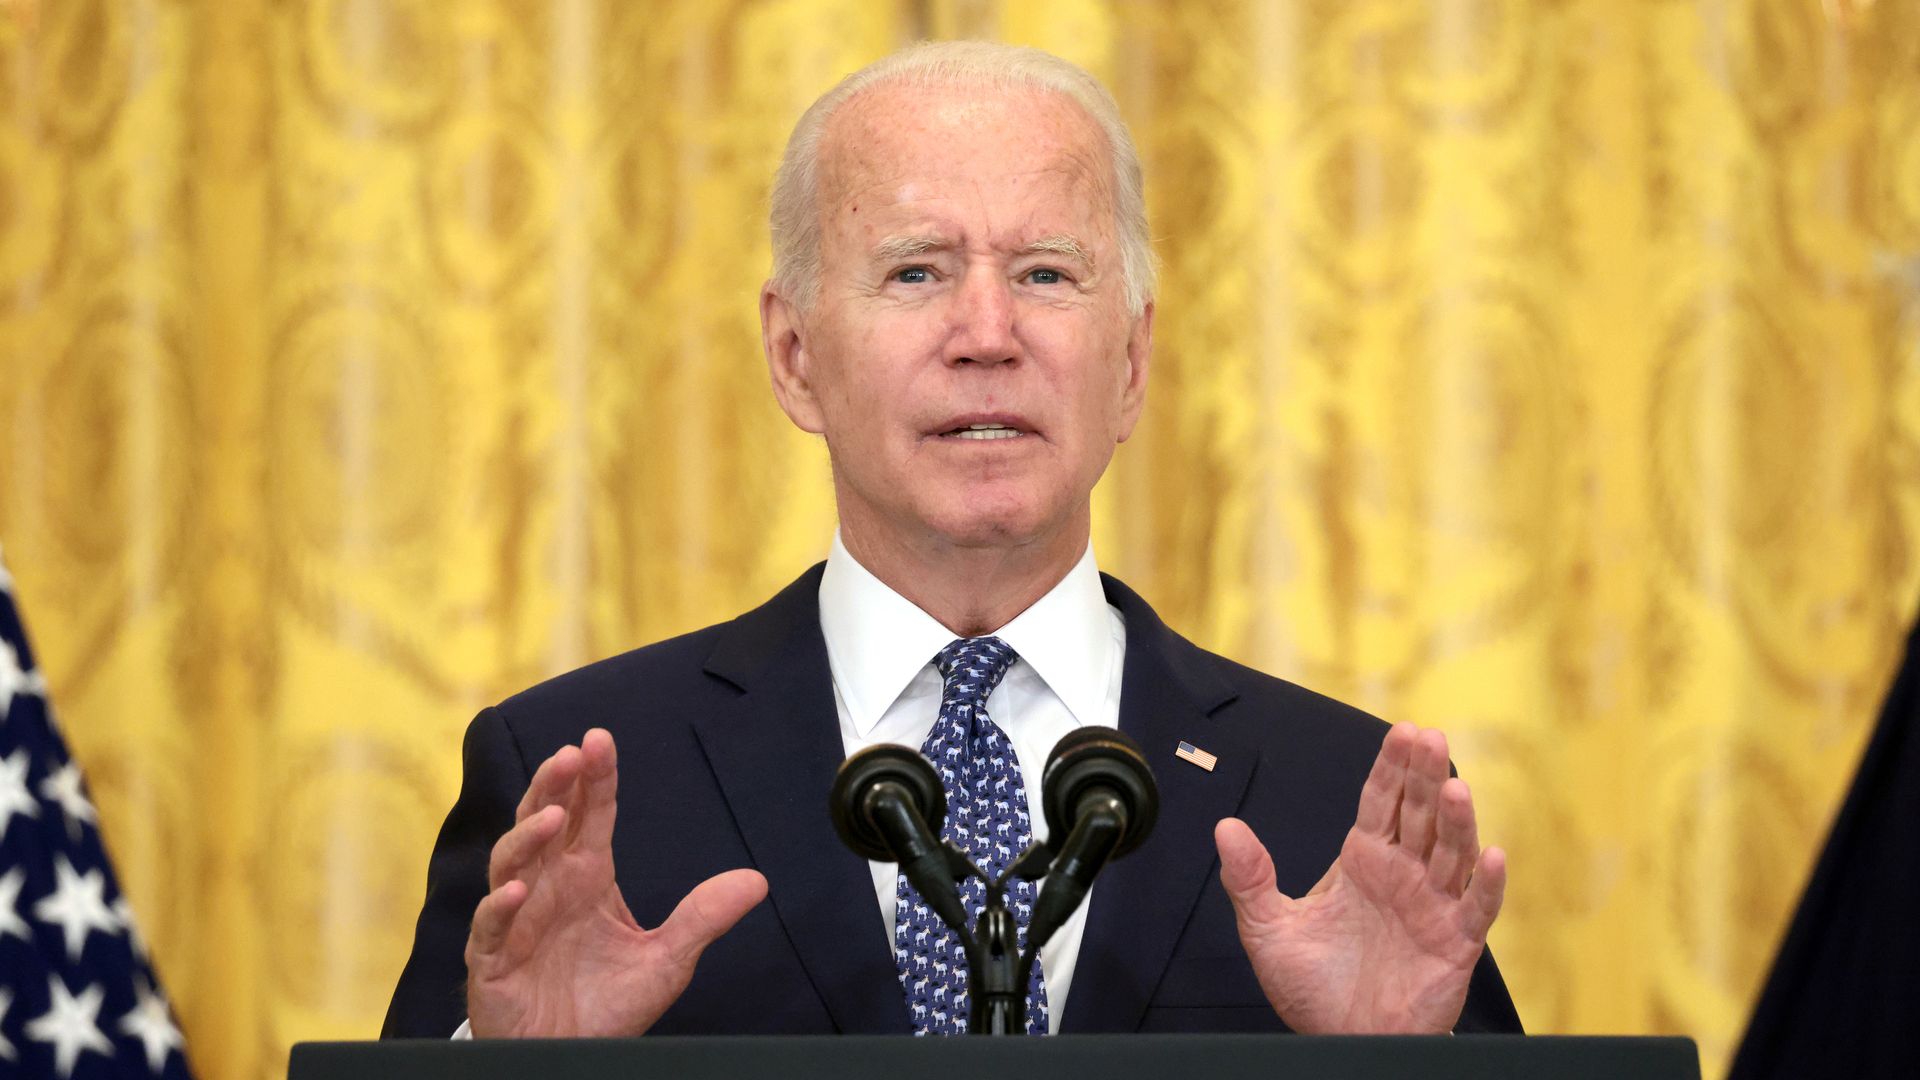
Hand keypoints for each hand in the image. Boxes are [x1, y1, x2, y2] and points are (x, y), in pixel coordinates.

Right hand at [464, 728, 767, 1036]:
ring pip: (512, 862)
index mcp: (588, 876)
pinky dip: (501, 906)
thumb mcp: (668, 959)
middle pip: (545, 821)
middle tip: (570, 755)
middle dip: (554, 785)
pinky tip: (520, 890)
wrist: (571, 1055)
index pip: (591, 815)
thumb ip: (704, 917)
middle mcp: (550, 887)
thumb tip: (756, 880)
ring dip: (529, 836)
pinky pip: (491, 927)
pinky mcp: (493, 960)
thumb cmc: (608, 1003)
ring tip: (554, 816)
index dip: (594, 778)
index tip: (600, 740)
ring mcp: (517, 919)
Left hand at [1215, 722, 1505, 1033]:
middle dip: (1424, 776)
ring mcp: (1432, 906)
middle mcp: (1403, 876)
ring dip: (1457, 820)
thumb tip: (1226, 828)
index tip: (1402, 733)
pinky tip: (1490, 855)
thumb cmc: (1313, 988)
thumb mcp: (1268, 929)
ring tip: (1454, 788)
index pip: (1381, 803)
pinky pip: (1477, 909)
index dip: (1392, 768)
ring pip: (1451, 852)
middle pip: (1419, 815)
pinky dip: (1486, 884)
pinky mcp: (1455, 944)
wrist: (1341, 1040)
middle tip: (1430, 738)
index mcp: (1363, 862)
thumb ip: (1250, 878)